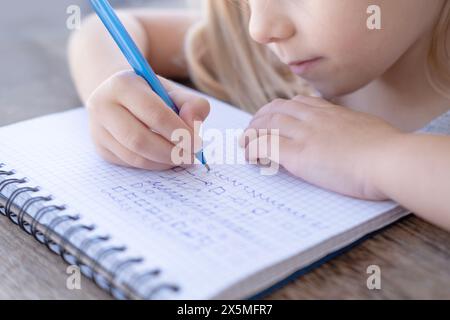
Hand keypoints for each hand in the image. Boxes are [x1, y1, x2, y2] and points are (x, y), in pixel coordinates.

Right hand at [86, 70, 209, 170]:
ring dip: (164, 162)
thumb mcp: (174, 91)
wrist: (122, 98)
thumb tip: (192, 127)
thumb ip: (193, 105)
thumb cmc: (153, 95)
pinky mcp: (101, 148)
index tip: (197, 143)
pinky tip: (166, 159)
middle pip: (140, 139)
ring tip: (182, 158)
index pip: (155, 113)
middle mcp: (102, 105)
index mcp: (122, 84)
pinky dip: (153, 165)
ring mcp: (98, 129)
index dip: (179, 132)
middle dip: (171, 152)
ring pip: (134, 156)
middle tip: (191, 156)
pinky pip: (130, 164)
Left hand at [240, 95, 403, 199]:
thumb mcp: (367, 129)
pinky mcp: (298, 154)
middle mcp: (314, 117)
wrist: (391, 159)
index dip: (279, 110)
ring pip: (266, 125)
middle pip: (276, 110)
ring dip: (251, 134)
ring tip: (244, 145)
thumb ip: (351, 128)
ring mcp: (304, 134)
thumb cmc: (388, 150)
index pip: (297, 102)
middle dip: (259, 119)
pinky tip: (249, 156)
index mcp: (331, 111)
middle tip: (251, 131)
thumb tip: (350, 136)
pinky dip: (252, 149)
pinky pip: (264, 146)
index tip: (272, 118)